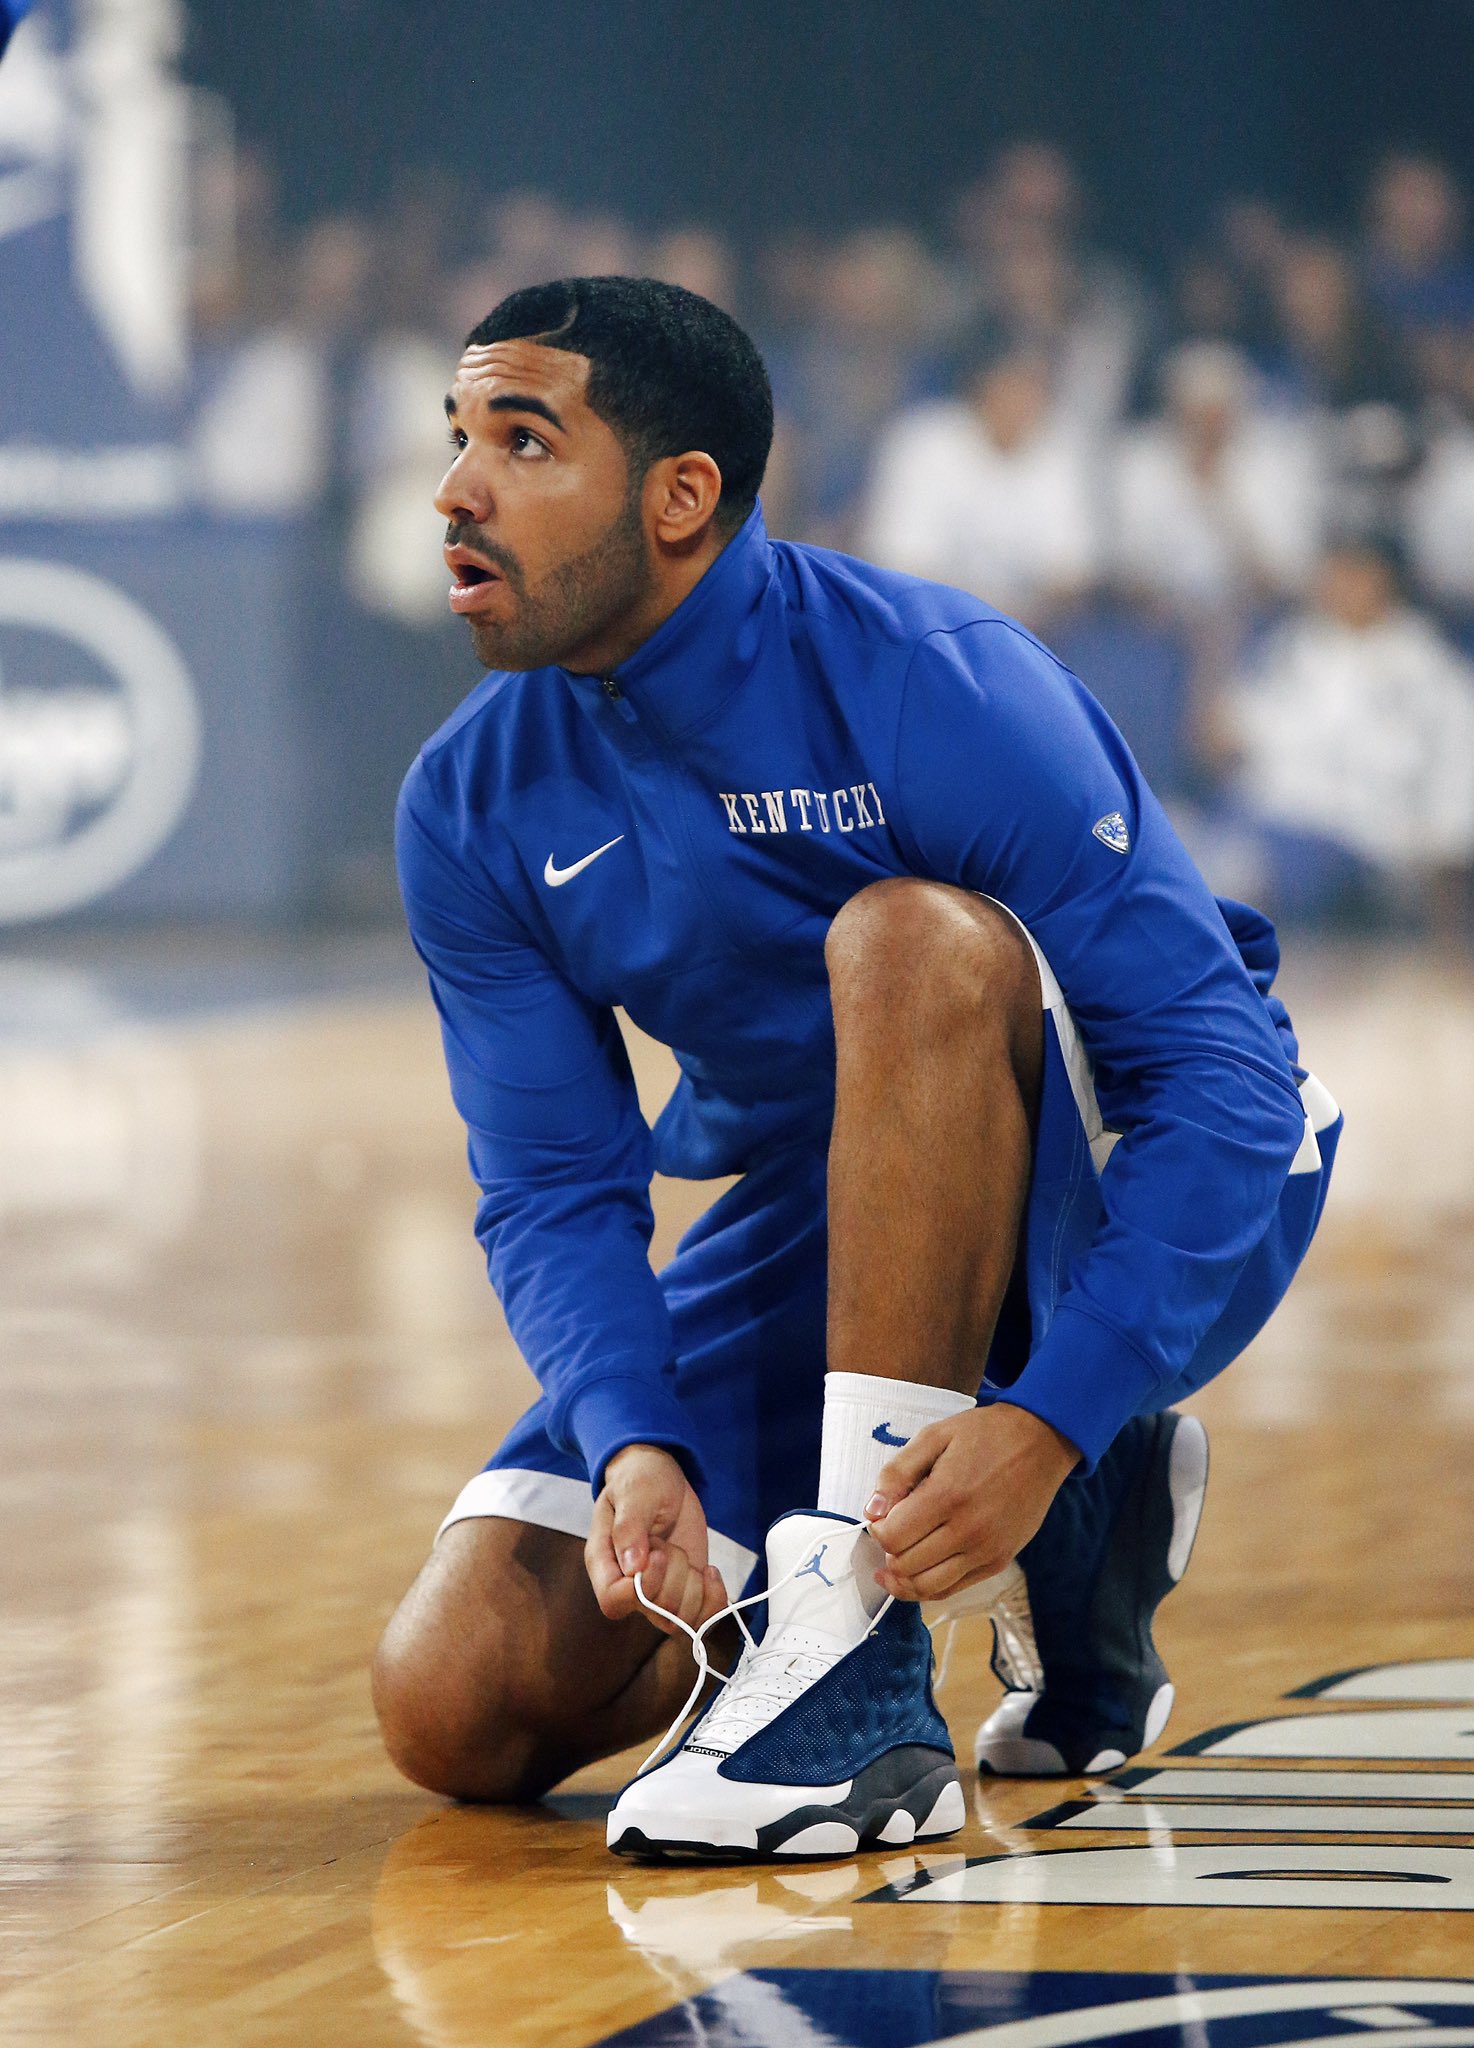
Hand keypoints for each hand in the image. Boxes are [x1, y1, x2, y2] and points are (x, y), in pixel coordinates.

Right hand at [585, 1444, 728, 1635]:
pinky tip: (710, 1571)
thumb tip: (633, 1568)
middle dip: (674, 1575)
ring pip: (680, 1620)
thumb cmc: (641, 1479)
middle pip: (656, 1612)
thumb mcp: (634, 1493)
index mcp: (605, 1562)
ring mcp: (660, 1590)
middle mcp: (629, 1584)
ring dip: (693, 1587)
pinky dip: (714, 1598)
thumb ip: (630, 1527)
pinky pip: (703, 1617)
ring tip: (683, 1554)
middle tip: (666, 1543)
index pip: (614, 1601)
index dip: (642, 1589)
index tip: (656, 1554)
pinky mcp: (685, 1590)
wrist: (662, 1475)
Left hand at [865, 1403, 1080, 1601]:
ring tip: (898, 1555)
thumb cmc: (984, 1435)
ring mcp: (987, 1550)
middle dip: (888, 1551)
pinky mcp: (999, 1561)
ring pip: (927, 1587)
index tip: (882, 1516)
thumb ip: (896, 1473)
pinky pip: (953, 1590)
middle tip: (892, 1530)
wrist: (1040, 1442)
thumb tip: (872, 1511)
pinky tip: (919, 1568)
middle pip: (906, 1565)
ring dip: (903, 1576)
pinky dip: (928, 1586)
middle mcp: (969, 1530)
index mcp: (948, 1495)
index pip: (893, 1537)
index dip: (877, 1529)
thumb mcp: (934, 1437)